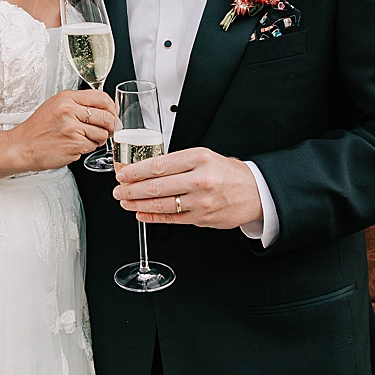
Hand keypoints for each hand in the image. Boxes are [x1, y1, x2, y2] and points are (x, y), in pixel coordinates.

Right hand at [9, 89, 116, 171]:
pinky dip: (88, 148)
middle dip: (111, 126)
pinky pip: (93, 146)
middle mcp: (69, 110)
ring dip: (99, 139)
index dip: (112, 108)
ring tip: (85, 139)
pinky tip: (76, 146)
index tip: (113, 114)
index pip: (102, 98)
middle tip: (109, 131)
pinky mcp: (74, 144)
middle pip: (107, 117)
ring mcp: (72, 128)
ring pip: (102, 133)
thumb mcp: (56, 106)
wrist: (21, 147)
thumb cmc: (38, 129)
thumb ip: (79, 104)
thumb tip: (106, 109)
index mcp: (66, 98)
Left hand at [115, 146, 265, 228]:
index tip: (123, 174)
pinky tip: (141, 213)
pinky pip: (171, 218)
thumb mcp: (206, 157)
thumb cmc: (229, 173)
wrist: (256, 192)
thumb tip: (146, 168)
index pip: (159, 165)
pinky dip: (152, 216)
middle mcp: (200, 180)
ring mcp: (201, 201)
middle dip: (131, 190)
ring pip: (161, 204)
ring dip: (138, 204)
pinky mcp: (201, 218)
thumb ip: (179, 162)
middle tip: (118, 190)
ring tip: (125, 202)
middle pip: (156, 186)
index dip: (136, 171)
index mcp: (199, 158)